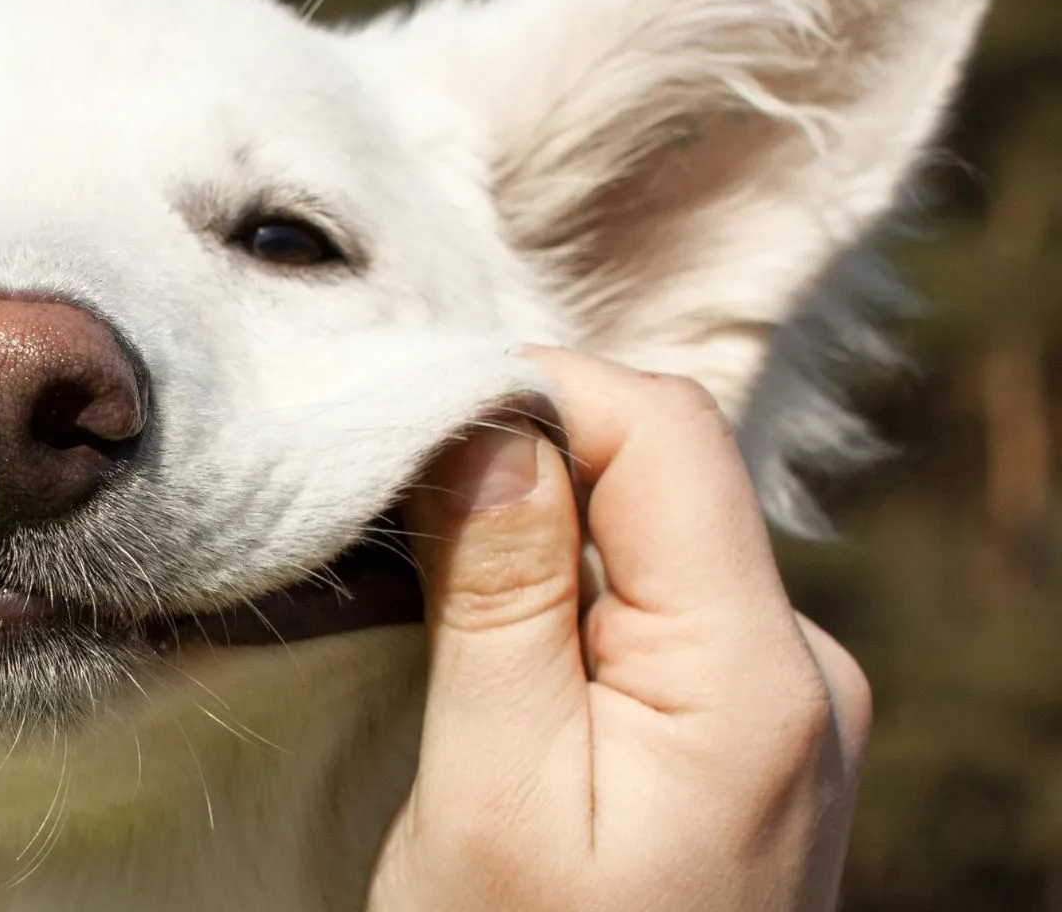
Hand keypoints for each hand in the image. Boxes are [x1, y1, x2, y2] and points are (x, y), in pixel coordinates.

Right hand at [371, 348, 870, 910]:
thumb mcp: (490, 794)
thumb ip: (500, 598)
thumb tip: (482, 418)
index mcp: (757, 677)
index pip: (661, 430)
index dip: (530, 394)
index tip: (400, 429)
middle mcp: (802, 671)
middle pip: (659, 477)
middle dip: (519, 464)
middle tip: (386, 513)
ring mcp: (785, 707)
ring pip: (651, 540)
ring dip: (537, 536)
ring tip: (424, 589)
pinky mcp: (749, 736)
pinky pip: (659, 611)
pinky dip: (568, 596)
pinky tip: (494, 647)